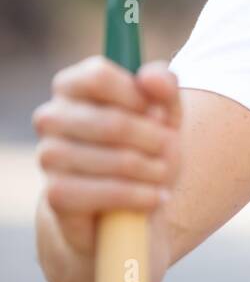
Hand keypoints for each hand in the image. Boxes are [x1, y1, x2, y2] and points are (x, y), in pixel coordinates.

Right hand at [33, 56, 181, 258]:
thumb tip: (149, 77)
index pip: (98, 77)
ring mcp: (48, 156)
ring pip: (115, 159)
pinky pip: (104, 193)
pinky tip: (153, 198)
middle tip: (170, 151)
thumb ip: (164, 87)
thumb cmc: (145, 146)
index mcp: (72, 86)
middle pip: (114, 122)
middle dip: (155, 140)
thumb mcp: (165, 112)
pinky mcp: (55, 194)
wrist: (125, 205)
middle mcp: (51, 117)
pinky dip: (138, 196)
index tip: (159, 114)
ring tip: (162, 175)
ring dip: (152, 170)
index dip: (137, 97)